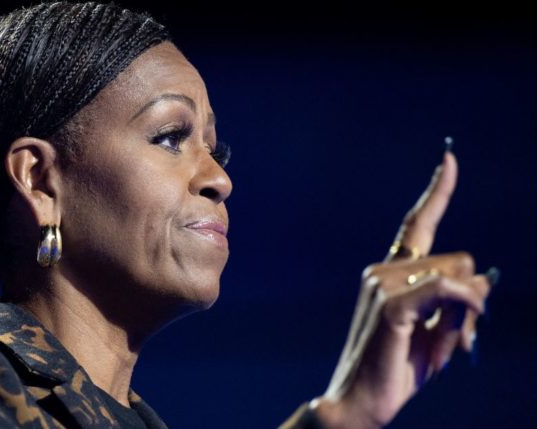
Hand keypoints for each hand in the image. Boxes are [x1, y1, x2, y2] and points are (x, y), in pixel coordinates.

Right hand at [313, 150, 494, 428]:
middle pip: (460, 259)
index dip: (437, 192)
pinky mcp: (390, 302)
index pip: (417, 224)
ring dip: (469, 314)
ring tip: (445, 349)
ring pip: (459, 274)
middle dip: (473, 299)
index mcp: (390, 273)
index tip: (449, 157)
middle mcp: (382, 270)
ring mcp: (382, 283)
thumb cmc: (397, 368)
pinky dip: (464, 310)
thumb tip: (485, 280)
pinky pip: (447, 290)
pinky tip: (458, 339)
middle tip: (460, 340)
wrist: (361, 400)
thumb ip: (458, 303)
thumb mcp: (438, 333)